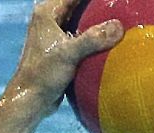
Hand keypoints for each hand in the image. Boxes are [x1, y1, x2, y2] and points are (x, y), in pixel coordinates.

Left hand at [6, 0, 123, 118]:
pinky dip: (97, 35)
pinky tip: (114, 38)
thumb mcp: (68, 55)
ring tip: (123, 18)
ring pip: (84, 18)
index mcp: (48, 13)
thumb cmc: (42, 76)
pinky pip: (84, 34)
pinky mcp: (62, 47)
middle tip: (123, 7)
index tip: (116, 1)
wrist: (30, 101)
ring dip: (100, 20)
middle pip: (81, 5)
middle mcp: (51, 18)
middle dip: (100, 6)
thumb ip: (92, 39)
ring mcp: (56, 33)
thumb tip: (118, 27)